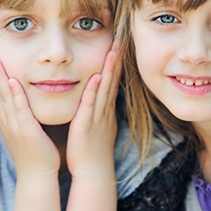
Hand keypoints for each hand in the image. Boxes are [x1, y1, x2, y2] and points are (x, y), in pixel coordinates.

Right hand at [0, 49, 59, 176]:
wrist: (37, 175)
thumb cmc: (35, 154)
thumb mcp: (24, 131)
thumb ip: (20, 116)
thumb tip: (19, 104)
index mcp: (5, 120)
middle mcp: (6, 120)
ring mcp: (14, 125)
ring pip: (3, 96)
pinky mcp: (26, 130)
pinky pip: (19, 109)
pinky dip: (15, 94)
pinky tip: (13, 80)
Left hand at [66, 48, 119, 177]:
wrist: (92, 173)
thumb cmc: (90, 151)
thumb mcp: (96, 126)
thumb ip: (95, 111)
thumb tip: (96, 97)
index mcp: (105, 110)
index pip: (112, 81)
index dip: (116, 63)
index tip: (119, 44)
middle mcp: (104, 110)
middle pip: (113, 80)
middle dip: (118, 58)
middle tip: (123, 38)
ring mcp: (98, 117)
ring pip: (106, 89)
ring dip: (110, 69)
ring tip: (114, 49)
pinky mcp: (87, 126)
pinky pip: (91, 105)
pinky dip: (94, 90)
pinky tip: (97, 76)